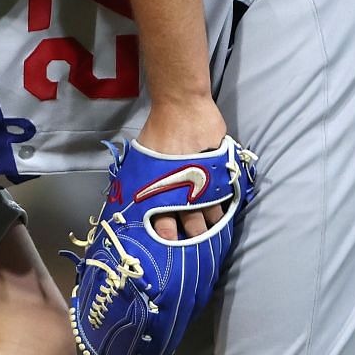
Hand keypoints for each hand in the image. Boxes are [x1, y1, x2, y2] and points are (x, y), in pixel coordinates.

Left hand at [135, 97, 229, 241]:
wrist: (181, 106)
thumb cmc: (157, 131)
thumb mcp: (140, 158)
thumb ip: (138, 179)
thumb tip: (128, 196)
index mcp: (162, 190)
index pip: (164, 223)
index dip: (168, 237)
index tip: (170, 247)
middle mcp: (185, 190)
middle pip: (192, 222)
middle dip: (195, 236)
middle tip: (198, 248)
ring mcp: (206, 180)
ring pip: (212, 210)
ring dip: (213, 222)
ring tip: (215, 234)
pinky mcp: (222, 169)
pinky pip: (226, 191)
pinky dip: (226, 202)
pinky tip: (226, 211)